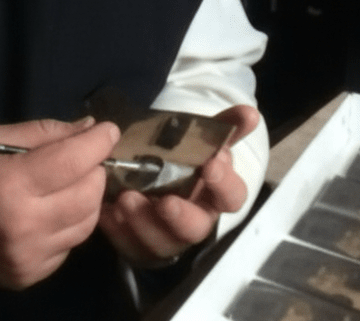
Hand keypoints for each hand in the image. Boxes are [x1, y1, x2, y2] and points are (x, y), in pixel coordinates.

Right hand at [0, 116, 119, 288]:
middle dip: (95, 170)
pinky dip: (72, 223)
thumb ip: (44, 132)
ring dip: (88, 197)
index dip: (98, 142)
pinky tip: (54, 210)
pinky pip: (70, 244)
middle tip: (85, 158)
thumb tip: (89, 128)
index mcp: (8, 184)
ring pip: (87, 223)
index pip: (72, 162)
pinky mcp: (31, 276)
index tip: (108, 130)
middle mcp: (21, 226)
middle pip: (88, 195)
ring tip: (72, 183)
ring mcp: (28, 256)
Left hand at [98, 104, 260, 267]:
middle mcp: (195, 220)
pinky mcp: (139, 246)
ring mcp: (167, 237)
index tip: (210, 164)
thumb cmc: (184, 159)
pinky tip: (108, 210)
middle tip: (165, 200)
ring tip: (126, 199)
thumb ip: (225, 127)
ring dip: (143, 221)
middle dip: (180, 216)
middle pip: (196, 228)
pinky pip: (128, 244)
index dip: (224, 184)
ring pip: (161, 241)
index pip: (232, 196)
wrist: (151, 175)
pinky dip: (118, 229)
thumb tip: (252, 113)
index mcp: (216, 194)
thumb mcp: (202, 140)